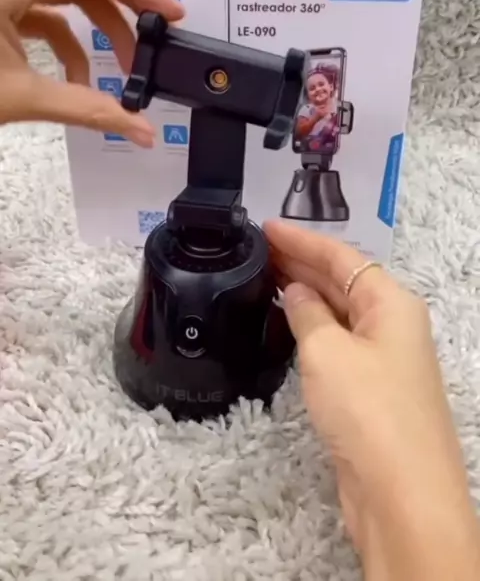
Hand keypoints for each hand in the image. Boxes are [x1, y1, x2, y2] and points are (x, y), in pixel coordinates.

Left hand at [0, 0, 183, 144]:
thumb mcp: (21, 99)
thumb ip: (86, 110)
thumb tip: (142, 131)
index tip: (169, 13)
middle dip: (121, 8)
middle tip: (155, 36)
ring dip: (96, 27)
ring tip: (122, 65)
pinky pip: (37, 9)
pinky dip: (64, 38)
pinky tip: (77, 78)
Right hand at [265, 220, 479, 580]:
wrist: (401, 493)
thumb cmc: (368, 410)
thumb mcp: (327, 351)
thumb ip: (306, 314)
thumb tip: (296, 293)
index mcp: (392, 302)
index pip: (341, 255)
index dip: (301, 240)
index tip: (264, 227)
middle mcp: (392, 324)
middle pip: (343, 280)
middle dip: (301, 263)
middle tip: (256, 250)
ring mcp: (383, 358)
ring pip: (339, 312)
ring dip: (304, 294)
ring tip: (263, 277)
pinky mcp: (370, 390)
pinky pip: (337, 342)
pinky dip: (310, 328)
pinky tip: (286, 324)